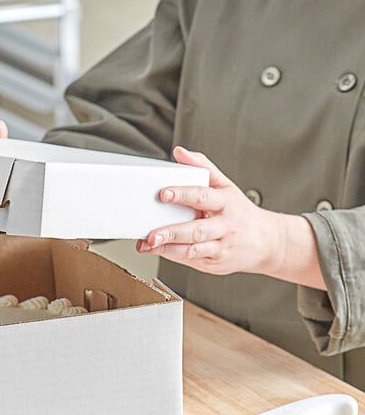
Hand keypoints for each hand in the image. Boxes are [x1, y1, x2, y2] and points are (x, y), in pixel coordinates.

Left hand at [136, 146, 284, 276]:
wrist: (267, 242)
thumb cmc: (240, 212)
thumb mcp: (225, 186)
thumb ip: (202, 168)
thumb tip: (180, 152)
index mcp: (225, 203)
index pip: (203, 196)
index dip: (182, 194)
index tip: (163, 193)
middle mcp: (224, 226)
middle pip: (197, 230)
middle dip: (172, 232)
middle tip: (151, 234)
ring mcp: (220, 246)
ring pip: (193, 249)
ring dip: (168, 249)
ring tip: (148, 244)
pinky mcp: (215, 262)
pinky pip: (192, 260)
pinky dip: (174, 256)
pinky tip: (158, 250)